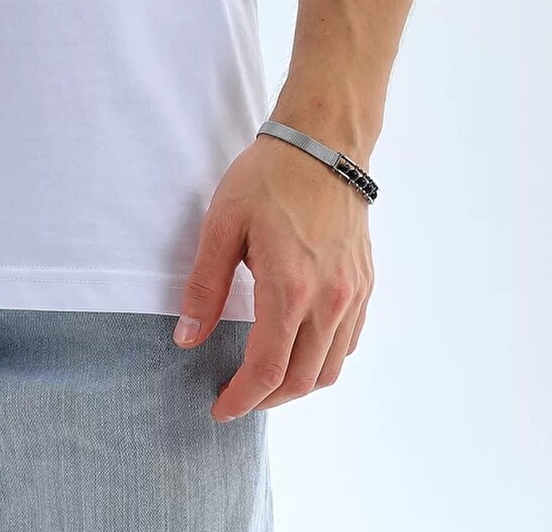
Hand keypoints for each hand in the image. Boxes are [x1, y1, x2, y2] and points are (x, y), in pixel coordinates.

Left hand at [173, 132, 373, 417]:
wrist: (324, 143)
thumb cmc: (269, 177)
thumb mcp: (222, 224)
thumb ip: (204, 286)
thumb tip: (187, 338)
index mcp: (290, 288)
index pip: (267, 369)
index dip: (242, 398)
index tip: (220, 408)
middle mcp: (329, 301)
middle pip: (302, 380)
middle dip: (266, 399)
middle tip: (237, 397)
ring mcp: (352, 295)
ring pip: (330, 368)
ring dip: (297, 385)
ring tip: (266, 380)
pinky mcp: (364, 284)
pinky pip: (348, 343)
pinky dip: (324, 360)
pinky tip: (301, 350)